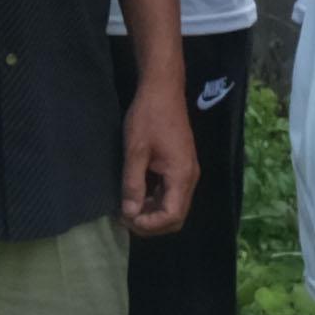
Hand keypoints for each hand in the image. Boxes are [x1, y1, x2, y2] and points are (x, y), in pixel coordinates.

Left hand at [120, 77, 196, 236]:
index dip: (149, 224)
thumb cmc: (148, 116)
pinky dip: (155, 200)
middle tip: (125, 218)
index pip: (172, 216)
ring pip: (174, 206)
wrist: (163, 89)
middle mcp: (189, 177)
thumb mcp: (135, 151)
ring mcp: (187, 172)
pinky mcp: (181, 166)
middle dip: (152, 224)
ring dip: (152, 212)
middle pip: (176, 216)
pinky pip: (172, 193)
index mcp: (181, 175)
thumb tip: (130, 213)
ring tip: (127, 207)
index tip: (126, 218)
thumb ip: (133, 184)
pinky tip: (136, 194)